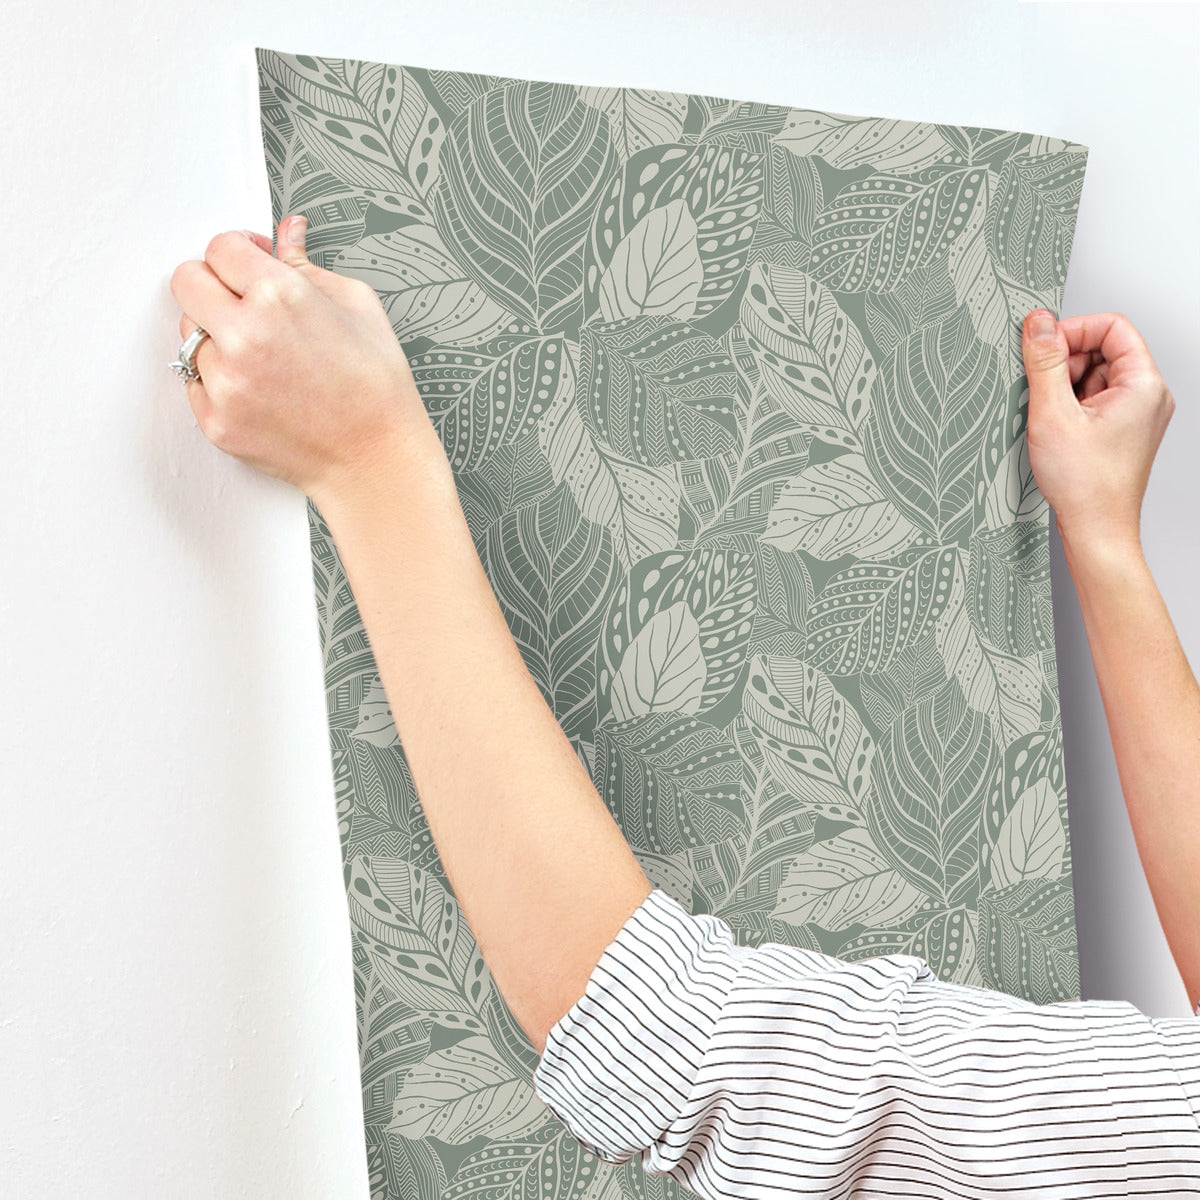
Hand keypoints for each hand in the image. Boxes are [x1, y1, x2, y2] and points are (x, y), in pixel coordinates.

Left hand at [169, 215, 440, 506]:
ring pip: (189, 335)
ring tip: (262, 356)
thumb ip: (309, 265)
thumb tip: (287, 233)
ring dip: (216, 337)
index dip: (237, 252)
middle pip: (186, 281)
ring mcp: (225, 382)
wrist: (376, 459)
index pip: (219, 248)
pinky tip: (260, 388)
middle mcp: (244, 335)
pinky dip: (220, 381)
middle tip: (241, 301)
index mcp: (280, 296)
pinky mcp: (216, 420)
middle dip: (212, 284)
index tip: (249, 264)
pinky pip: (195, 382)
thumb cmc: (377, 388)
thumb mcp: (359, 307)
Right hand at [1021, 308, 1174, 552]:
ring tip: (1051, 418)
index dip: (1074, 330)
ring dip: (1065, 387)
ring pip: (1096, 376)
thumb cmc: (1086, 485)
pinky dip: (1071, 407)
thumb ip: (1045, 362)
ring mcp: (1137, 415)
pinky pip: (1095, 401)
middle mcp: (1148, 396)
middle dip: (1066, 362)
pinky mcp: (1123, 431)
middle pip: (1103, 351)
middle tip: (1042, 389)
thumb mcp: (1053, 414)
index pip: (1112, 327)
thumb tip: (1038, 323)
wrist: (1097, 530)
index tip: (1043, 346)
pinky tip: (1056, 429)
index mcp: (1143, 385)